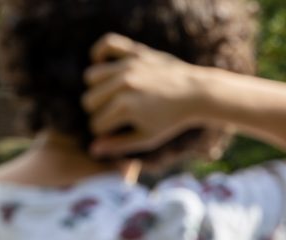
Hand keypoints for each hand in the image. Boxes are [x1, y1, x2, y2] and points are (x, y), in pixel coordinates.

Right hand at [82, 33, 217, 157]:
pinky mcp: (135, 51)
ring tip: (110, 96)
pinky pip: (106, 44)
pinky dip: (100, 53)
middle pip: (88, 101)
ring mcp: (129, 65)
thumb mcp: (147, 138)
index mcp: (126, 107)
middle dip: (98, 112)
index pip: (96, 123)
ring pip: (91, 77)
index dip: (104, 131)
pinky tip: (104, 66)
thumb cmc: (171, 120)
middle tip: (113, 115)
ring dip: (97, 89)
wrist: (196, 94)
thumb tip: (92, 149)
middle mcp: (124, 84)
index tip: (116, 131)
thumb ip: (118, 145)